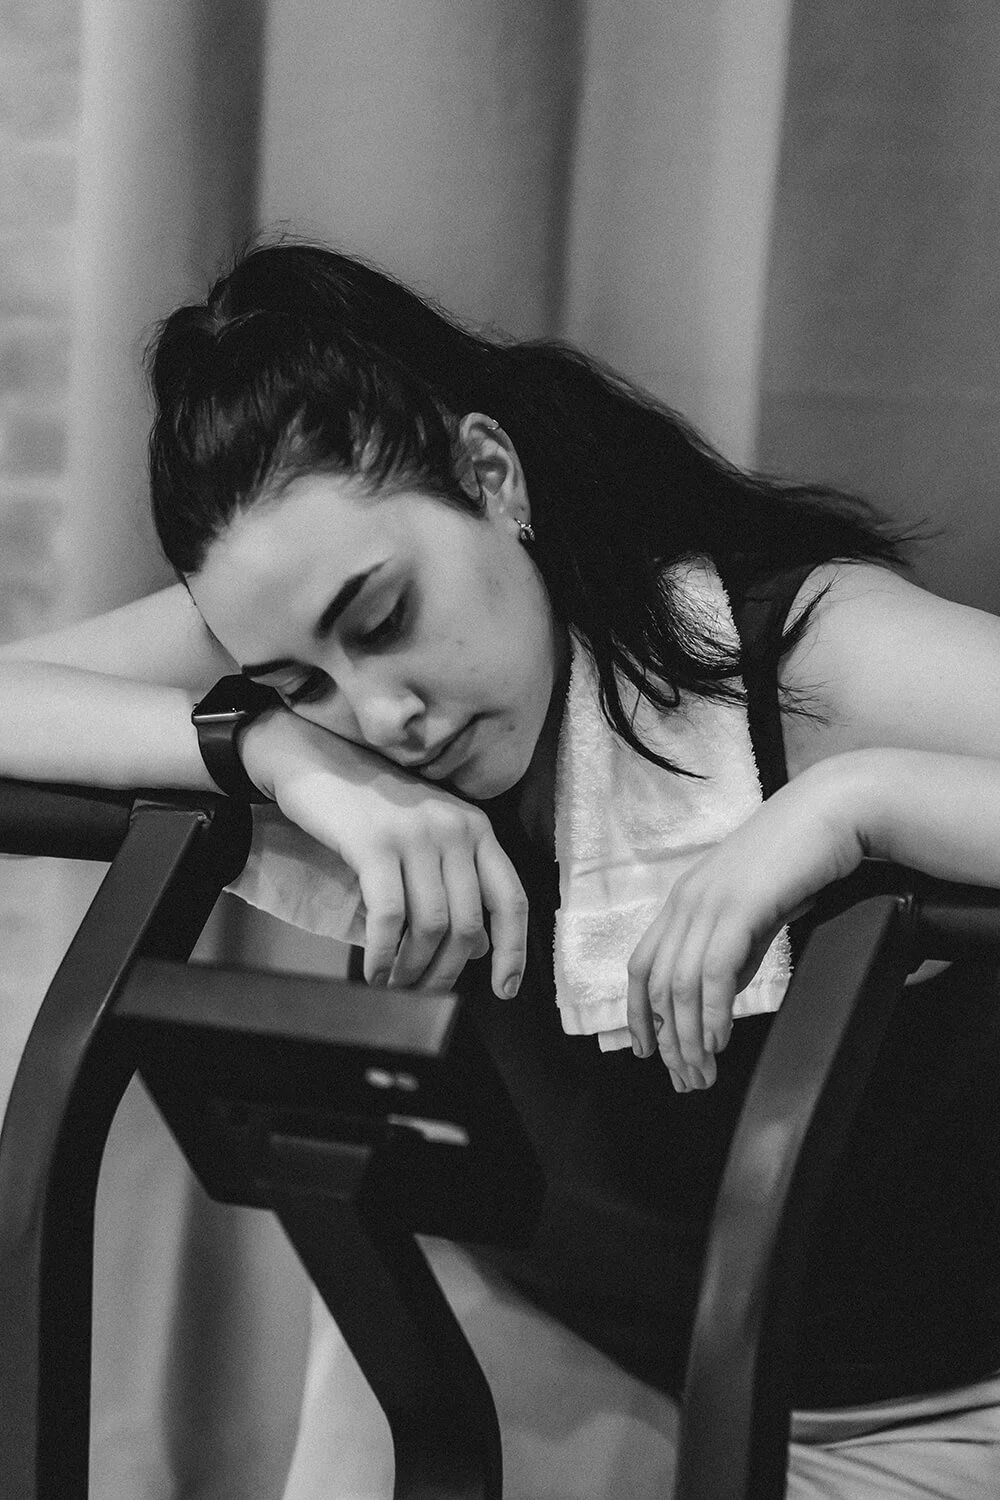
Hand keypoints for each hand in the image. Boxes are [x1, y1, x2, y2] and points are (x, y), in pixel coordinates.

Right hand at [241, 707, 528, 998]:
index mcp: (476, 828)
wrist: (314, 758)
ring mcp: (416, 834)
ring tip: (395, 986)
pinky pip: (389, 917)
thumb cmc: (370, 805)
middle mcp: (455, 829)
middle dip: (446, 972)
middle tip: (423, 994)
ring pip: (431, 926)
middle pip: (467, 924)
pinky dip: (382, 954)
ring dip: (413, 969)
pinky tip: (372, 970)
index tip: (505, 989)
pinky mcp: (375, 844)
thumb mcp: (426, 837)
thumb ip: (456, 883)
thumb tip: (480, 947)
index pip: (510, 898)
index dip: (513, 950)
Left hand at [626, 767, 864, 1090]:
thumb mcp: (753, 910)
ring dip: (691, 1036)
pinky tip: (720, 1038)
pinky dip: (714, 1011)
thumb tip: (716, 997)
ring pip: (682, 983)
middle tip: (687, 1078)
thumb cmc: (796, 859)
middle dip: (670, 1039)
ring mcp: (709, 901)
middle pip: (658, 984)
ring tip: (704, 1071)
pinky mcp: (739, 905)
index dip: (639, 1012)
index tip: (648, 1050)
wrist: (830, 813)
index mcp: (683, 899)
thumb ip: (731, 949)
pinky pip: (714, 970)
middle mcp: (686, 900)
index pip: (641, 964)